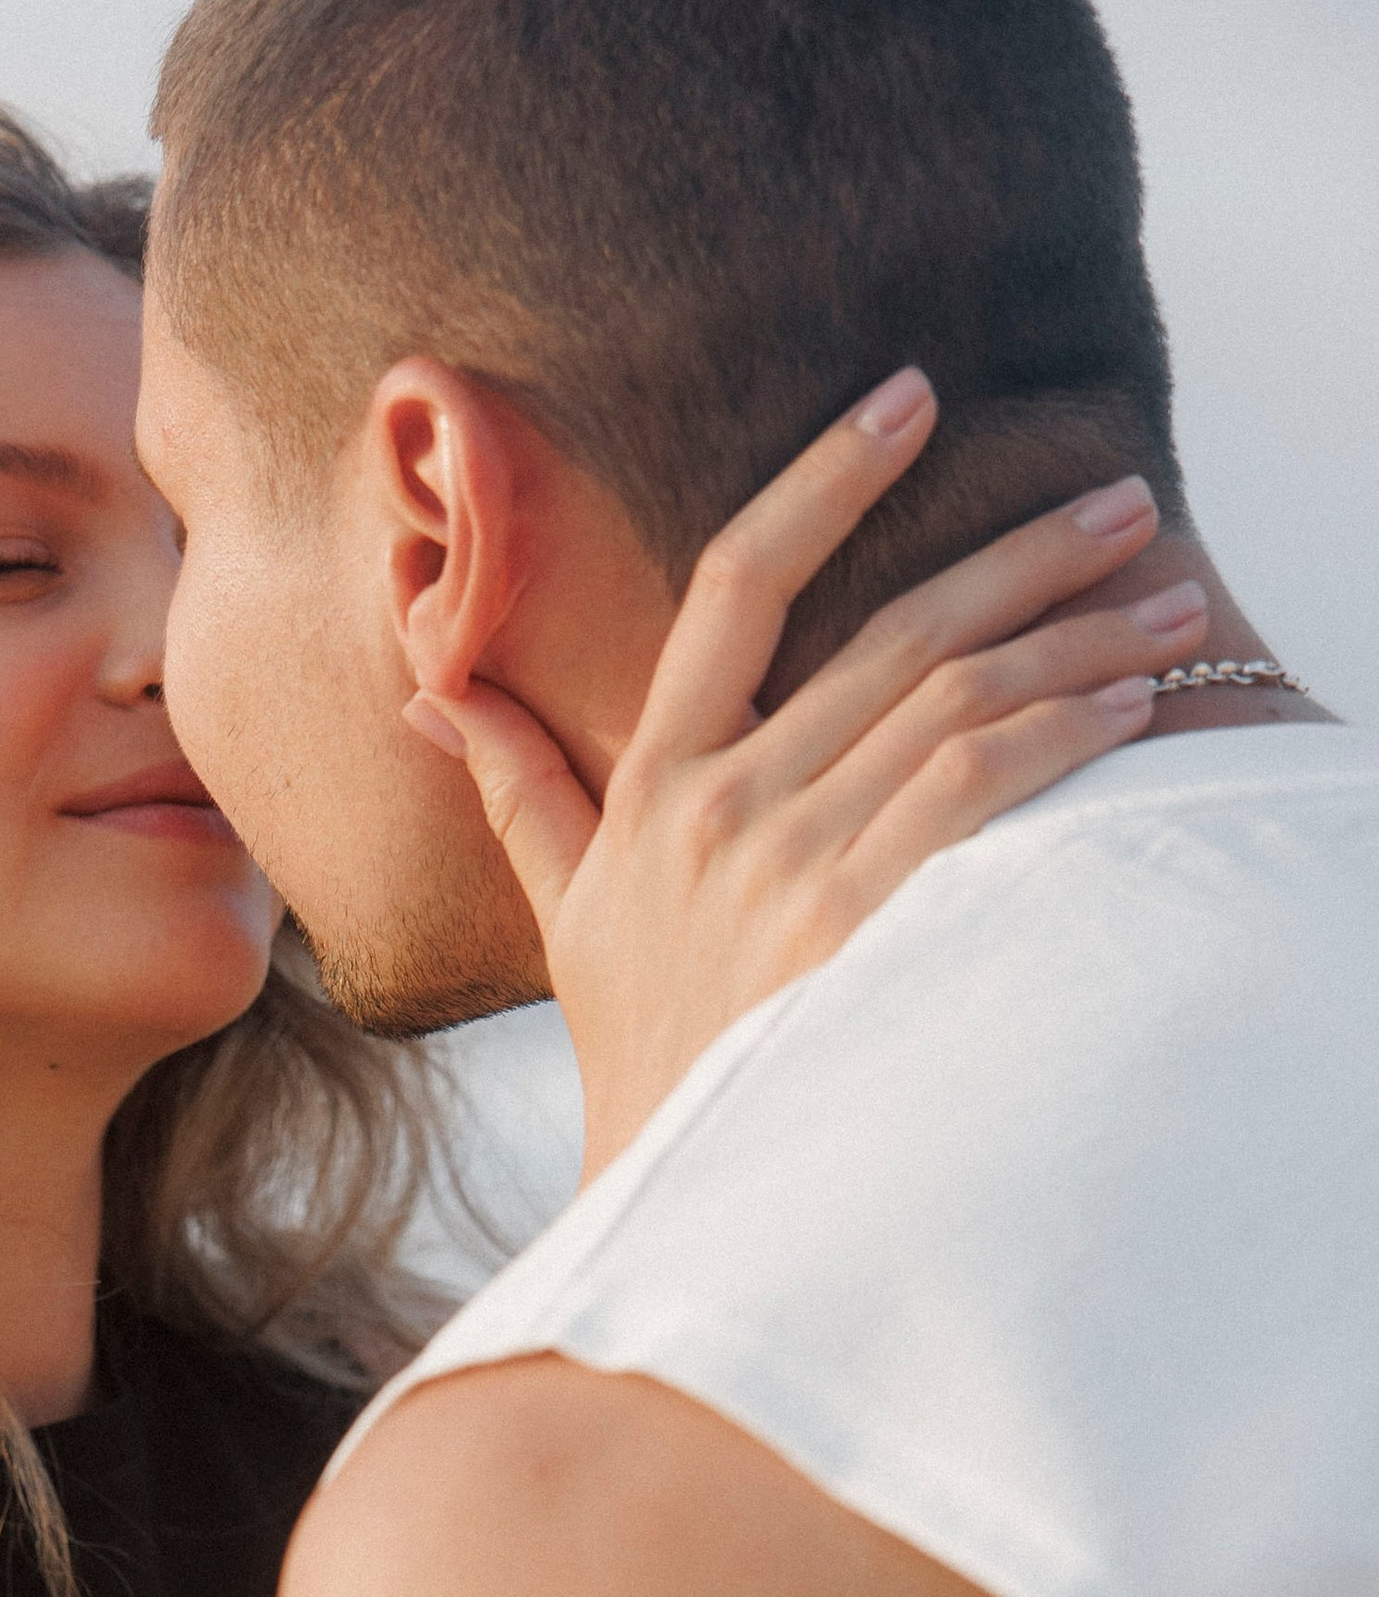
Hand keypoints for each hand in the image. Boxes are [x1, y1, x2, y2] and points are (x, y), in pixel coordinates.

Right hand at [407, 373, 1199, 1180]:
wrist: (679, 1198)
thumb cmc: (641, 1059)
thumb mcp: (562, 914)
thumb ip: (516, 786)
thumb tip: (428, 687)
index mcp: (653, 787)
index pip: (734, 584)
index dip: (824, 478)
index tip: (910, 398)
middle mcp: (723, 811)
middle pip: (893, 635)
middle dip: (1025, 558)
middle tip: (1125, 505)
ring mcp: (790, 868)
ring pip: (956, 703)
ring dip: (1081, 645)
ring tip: (1168, 610)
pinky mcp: (861, 926)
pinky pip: (983, 790)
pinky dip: (1067, 737)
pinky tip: (1133, 711)